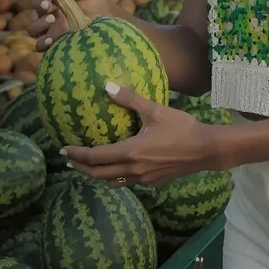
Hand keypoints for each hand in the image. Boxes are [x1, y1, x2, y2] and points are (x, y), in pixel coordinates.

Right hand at [29, 0, 111, 50]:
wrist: (106, 26)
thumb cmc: (95, 4)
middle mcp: (48, 10)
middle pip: (36, 6)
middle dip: (41, 5)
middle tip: (49, 6)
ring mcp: (48, 28)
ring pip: (33, 26)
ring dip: (40, 24)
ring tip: (52, 20)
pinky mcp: (51, 43)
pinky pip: (39, 44)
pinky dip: (43, 42)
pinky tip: (51, 41)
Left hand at [63, 84, 225, 186]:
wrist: (205, 149)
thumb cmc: (181, 128)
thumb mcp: (155, 110)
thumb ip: (130, 99)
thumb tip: (107, 86)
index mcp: (130, 152)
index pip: (95, 157)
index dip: (76, 155)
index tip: (63, 150)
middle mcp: (133, 170)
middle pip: (98, 174)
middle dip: (81, 168)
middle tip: (68, 161)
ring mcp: (143, 179)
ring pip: (112, 182)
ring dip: (97, 175)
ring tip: (88, 167)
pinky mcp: (153, 182)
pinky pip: (127, 183)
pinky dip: (115, 177)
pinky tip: (118, 169)